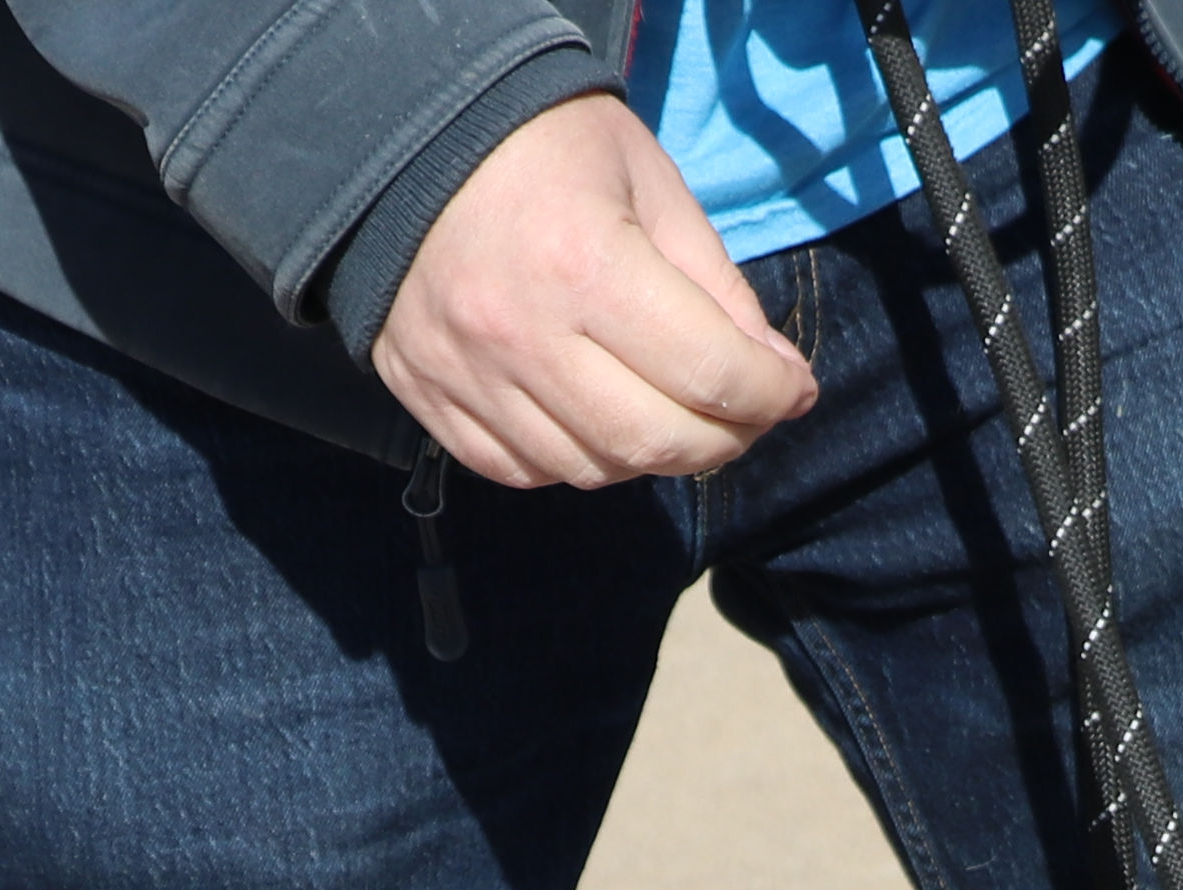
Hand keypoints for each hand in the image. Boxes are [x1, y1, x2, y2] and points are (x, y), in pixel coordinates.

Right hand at [376, 95, 817, 487]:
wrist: (391, 126)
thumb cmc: (537, 144)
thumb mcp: (648, 184)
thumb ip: (718, 286)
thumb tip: (773, 374)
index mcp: (584, 264)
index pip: (713, 377)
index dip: (773, 394)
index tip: (791, 387)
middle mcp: (520, 332)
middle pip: (656, 444)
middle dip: (724, 440)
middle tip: (742, 412)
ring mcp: (464, 369)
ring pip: (592, 469)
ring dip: (651, 454)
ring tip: (669, 409)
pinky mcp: (423, 389)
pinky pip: (520, 468)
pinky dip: (573, 458)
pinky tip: (593, 415)